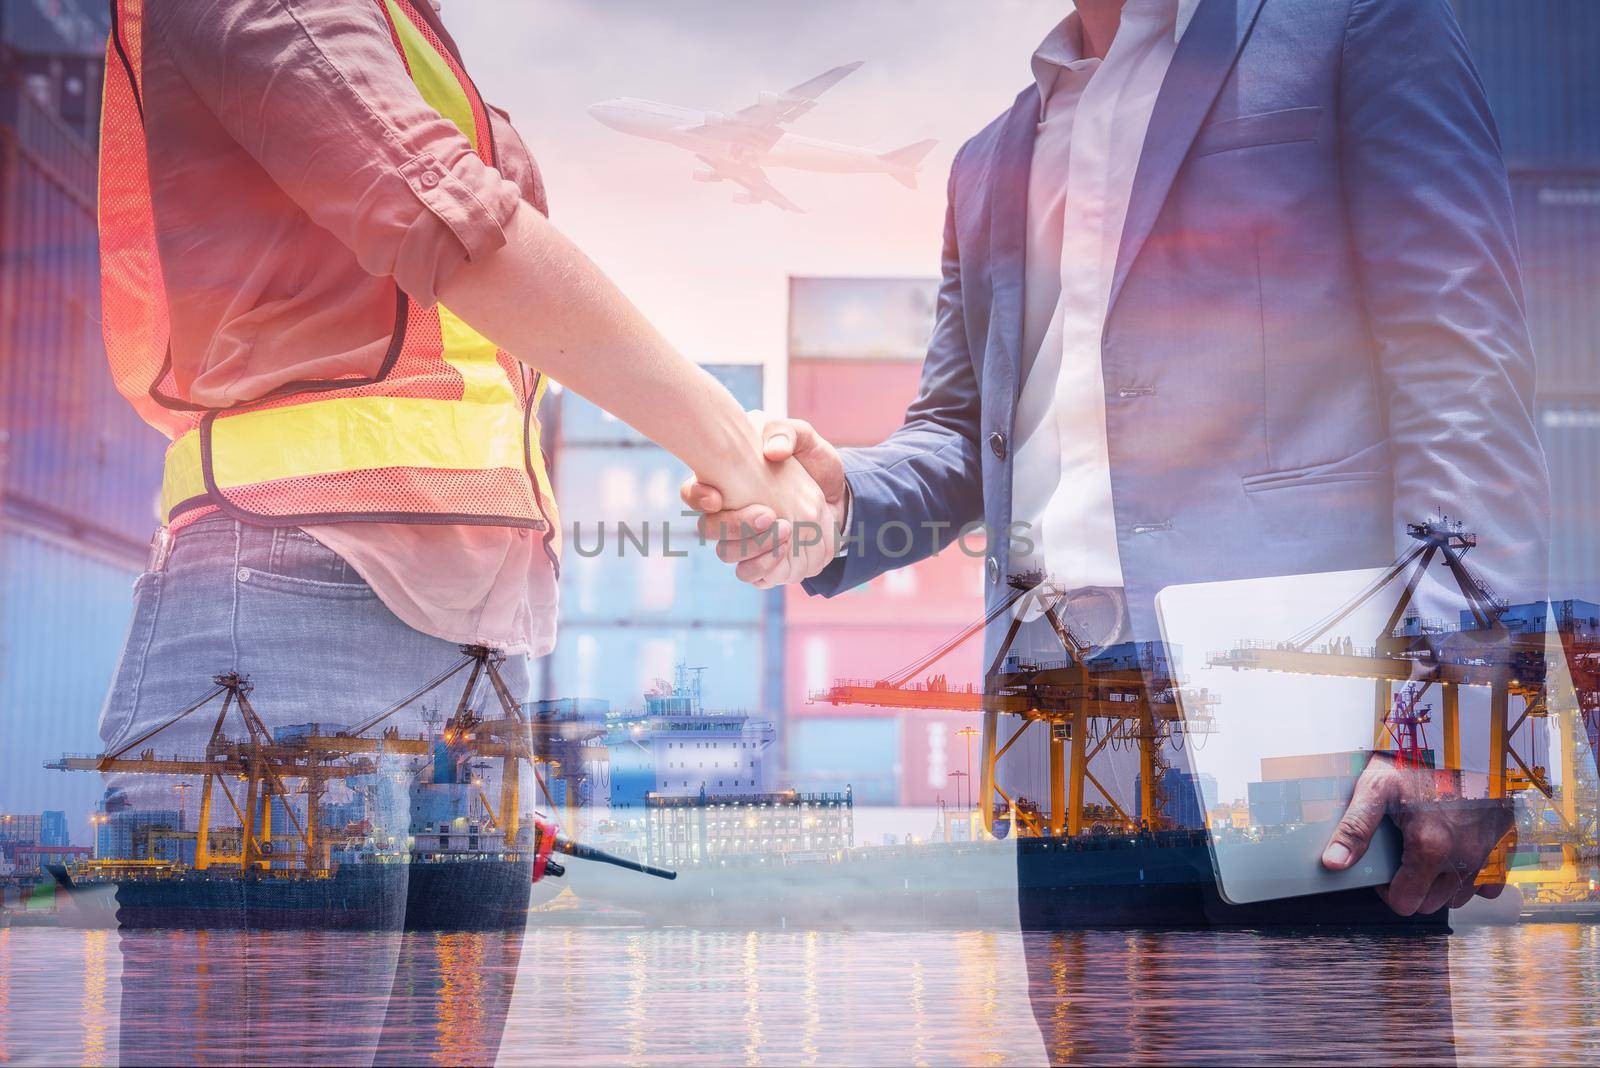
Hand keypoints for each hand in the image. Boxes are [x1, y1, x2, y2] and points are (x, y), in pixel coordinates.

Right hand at [681, 416, 847, 587]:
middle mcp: (729, 514)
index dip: (699, 496)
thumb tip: (772, 451)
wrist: (838, 494)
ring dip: (753, 545)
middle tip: (768, 513)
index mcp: (726, 481)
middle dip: (735, 525)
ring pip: (727, 553)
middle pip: (709, 529)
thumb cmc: (812, 461)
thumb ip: (785, 433)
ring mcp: (744, 541)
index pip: (694, 492)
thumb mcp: (803, 437)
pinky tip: (785, 548)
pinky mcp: (763, 562)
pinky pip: (748, 574)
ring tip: (786, 529)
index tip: (718, 497)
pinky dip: (764, 564)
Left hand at [1321, 755, 1514, 915]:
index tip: (1383, 869)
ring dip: (1441, 883)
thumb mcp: (1376, 786)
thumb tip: (1334, 863)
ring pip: (1460, 896)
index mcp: (1431, 848)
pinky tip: (1455, 853)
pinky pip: (1490, 883)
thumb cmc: (1419, 758)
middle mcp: (1464, 859)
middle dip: (1412, 887)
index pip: (1405, 903)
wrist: (1465, 737)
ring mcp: (1488, 855)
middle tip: (1402, 856)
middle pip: (1431, 903)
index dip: (1387, 890)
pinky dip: (1472, 876)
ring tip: (1427, 850)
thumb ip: (1354, 828)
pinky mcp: (1504, 846)